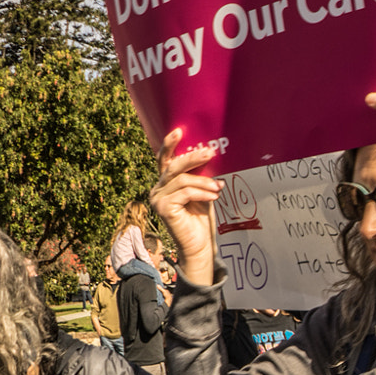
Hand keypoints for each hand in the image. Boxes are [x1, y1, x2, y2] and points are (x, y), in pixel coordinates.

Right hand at [148, 129, 223, 287]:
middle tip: (210, 152)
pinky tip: (213, 196)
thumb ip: (200, 175)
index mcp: (166, 183)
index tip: (179, 131)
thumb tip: (208, 154)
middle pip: (173, 166)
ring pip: (181, 180)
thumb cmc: (201, 217)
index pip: (165, 160)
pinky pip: (185, 192)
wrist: (199, 244)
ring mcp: (157, 199)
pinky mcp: (163, 208)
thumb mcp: (202, 191)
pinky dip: (201, 192)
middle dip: (192, 158)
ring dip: (203, 181)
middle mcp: (158, 189)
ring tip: (218, 187)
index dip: (169, 145)